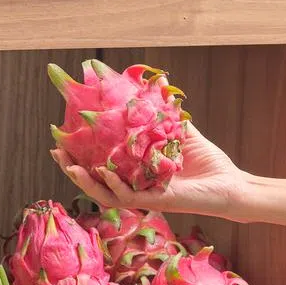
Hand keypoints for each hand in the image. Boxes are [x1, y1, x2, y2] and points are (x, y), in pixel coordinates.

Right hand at [52, 125, 252, 221]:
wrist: (230, 184)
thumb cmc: (207, 163)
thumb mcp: (180, 132)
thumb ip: (165, 112)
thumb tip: (156, 81)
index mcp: (136, 172)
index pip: (101, 165)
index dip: (80, 153)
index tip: (63, 136)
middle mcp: (135, 187)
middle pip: (95, 181)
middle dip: (71, 168)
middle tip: (56, 150)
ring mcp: (143, 196)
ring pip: (104, 193)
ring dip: (84, 180)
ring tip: (68, 165)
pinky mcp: (155, 202)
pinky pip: (127, 196)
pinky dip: (112, 184)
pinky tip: (101, 171)